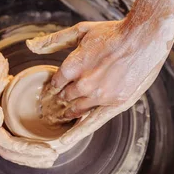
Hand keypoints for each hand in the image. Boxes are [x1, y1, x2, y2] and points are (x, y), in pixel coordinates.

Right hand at [0, 47, 57, 167]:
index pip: (6, 145)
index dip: (27, 151)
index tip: (48, 151)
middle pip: (8, 151)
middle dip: (31, 158)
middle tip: (53, 158)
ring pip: (9, 149)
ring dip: (29, 156)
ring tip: (48, 158)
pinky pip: (10, 140)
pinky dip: (24, 146)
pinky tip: (37, 147)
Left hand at [27, 18, 173, 123]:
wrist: (143, 38)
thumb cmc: (113, 33)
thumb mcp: (81, 31)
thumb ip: (54, 40)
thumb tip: (30, 45)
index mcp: (73, 66)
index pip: (56, 83)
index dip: (54, 87)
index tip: (53, 90)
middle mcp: (84, 84)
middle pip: (65, 98)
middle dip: (60, 100)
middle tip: (56, 105)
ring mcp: (100, 96)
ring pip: (76, 110)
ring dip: (68, 113)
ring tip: (62, 117)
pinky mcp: (116, 103)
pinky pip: (93, 121)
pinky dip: (78, 131)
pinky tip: (65, 141)